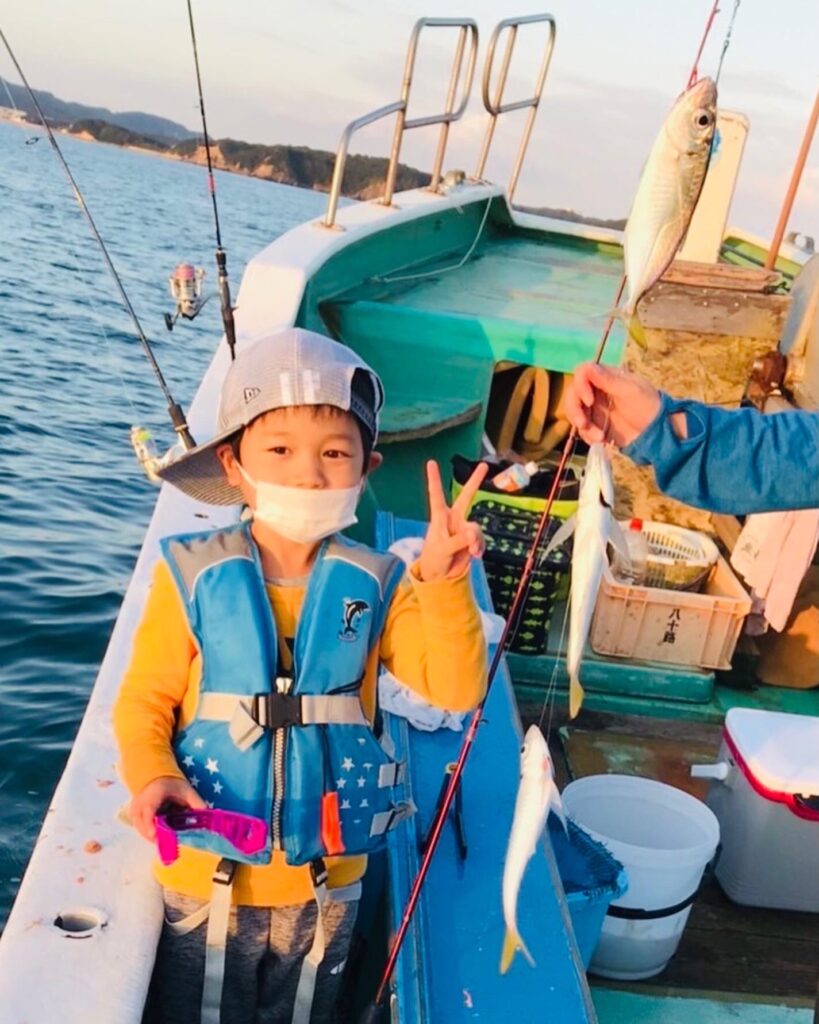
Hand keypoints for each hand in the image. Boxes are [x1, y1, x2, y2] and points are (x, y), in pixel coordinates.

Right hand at [129, 776, 206, 841]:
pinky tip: (160, 835)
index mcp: (153, 795)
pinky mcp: (134, 814)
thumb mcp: (186, 790)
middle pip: (143, 824)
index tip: (155, 835)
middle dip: (155, 836)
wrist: (156, 775)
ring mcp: (135, 809)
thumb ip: (196, 802)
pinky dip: (149, 833)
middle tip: (170, 844)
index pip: (149, 810)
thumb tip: (207, 816)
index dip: (150, 824)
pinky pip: (140, 828)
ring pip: (140, 829)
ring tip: (166, 841)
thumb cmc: (172, 783)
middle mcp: (140, 803)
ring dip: (152, 836)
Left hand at [418, 461, 486, 580]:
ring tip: (472, 552)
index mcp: (440, 517)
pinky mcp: (472, 539)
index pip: (436, 495)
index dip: (434, 479)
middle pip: (466, 496)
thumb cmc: (433, 559)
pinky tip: (476, 555)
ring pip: (476, 527)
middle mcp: (453, 519)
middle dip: (475, 481)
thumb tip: (474, 531)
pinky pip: (481, 539)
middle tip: (484, 465)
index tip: (431, 462)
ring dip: (476, 539)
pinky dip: (480, 547)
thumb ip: (458, 540)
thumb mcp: (443, 549)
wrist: (440, 576)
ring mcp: (463, 528)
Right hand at [566, 363, 662, 446]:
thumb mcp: (630, 391)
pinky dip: (588, 436)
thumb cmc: (648, 406)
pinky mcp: (595, 425)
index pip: (582, 373)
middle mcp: (596, 390)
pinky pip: (581, 429)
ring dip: (582, 426)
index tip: (590, 401)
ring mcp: (594, 408)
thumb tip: (587, 367)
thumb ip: (608, 380)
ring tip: (598, 437)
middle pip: (573, 393)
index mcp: (606, 377)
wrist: (657, 433)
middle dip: (575, 410)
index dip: (580, 385)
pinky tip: (601, 440)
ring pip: (574, 412)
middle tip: (583, 424)